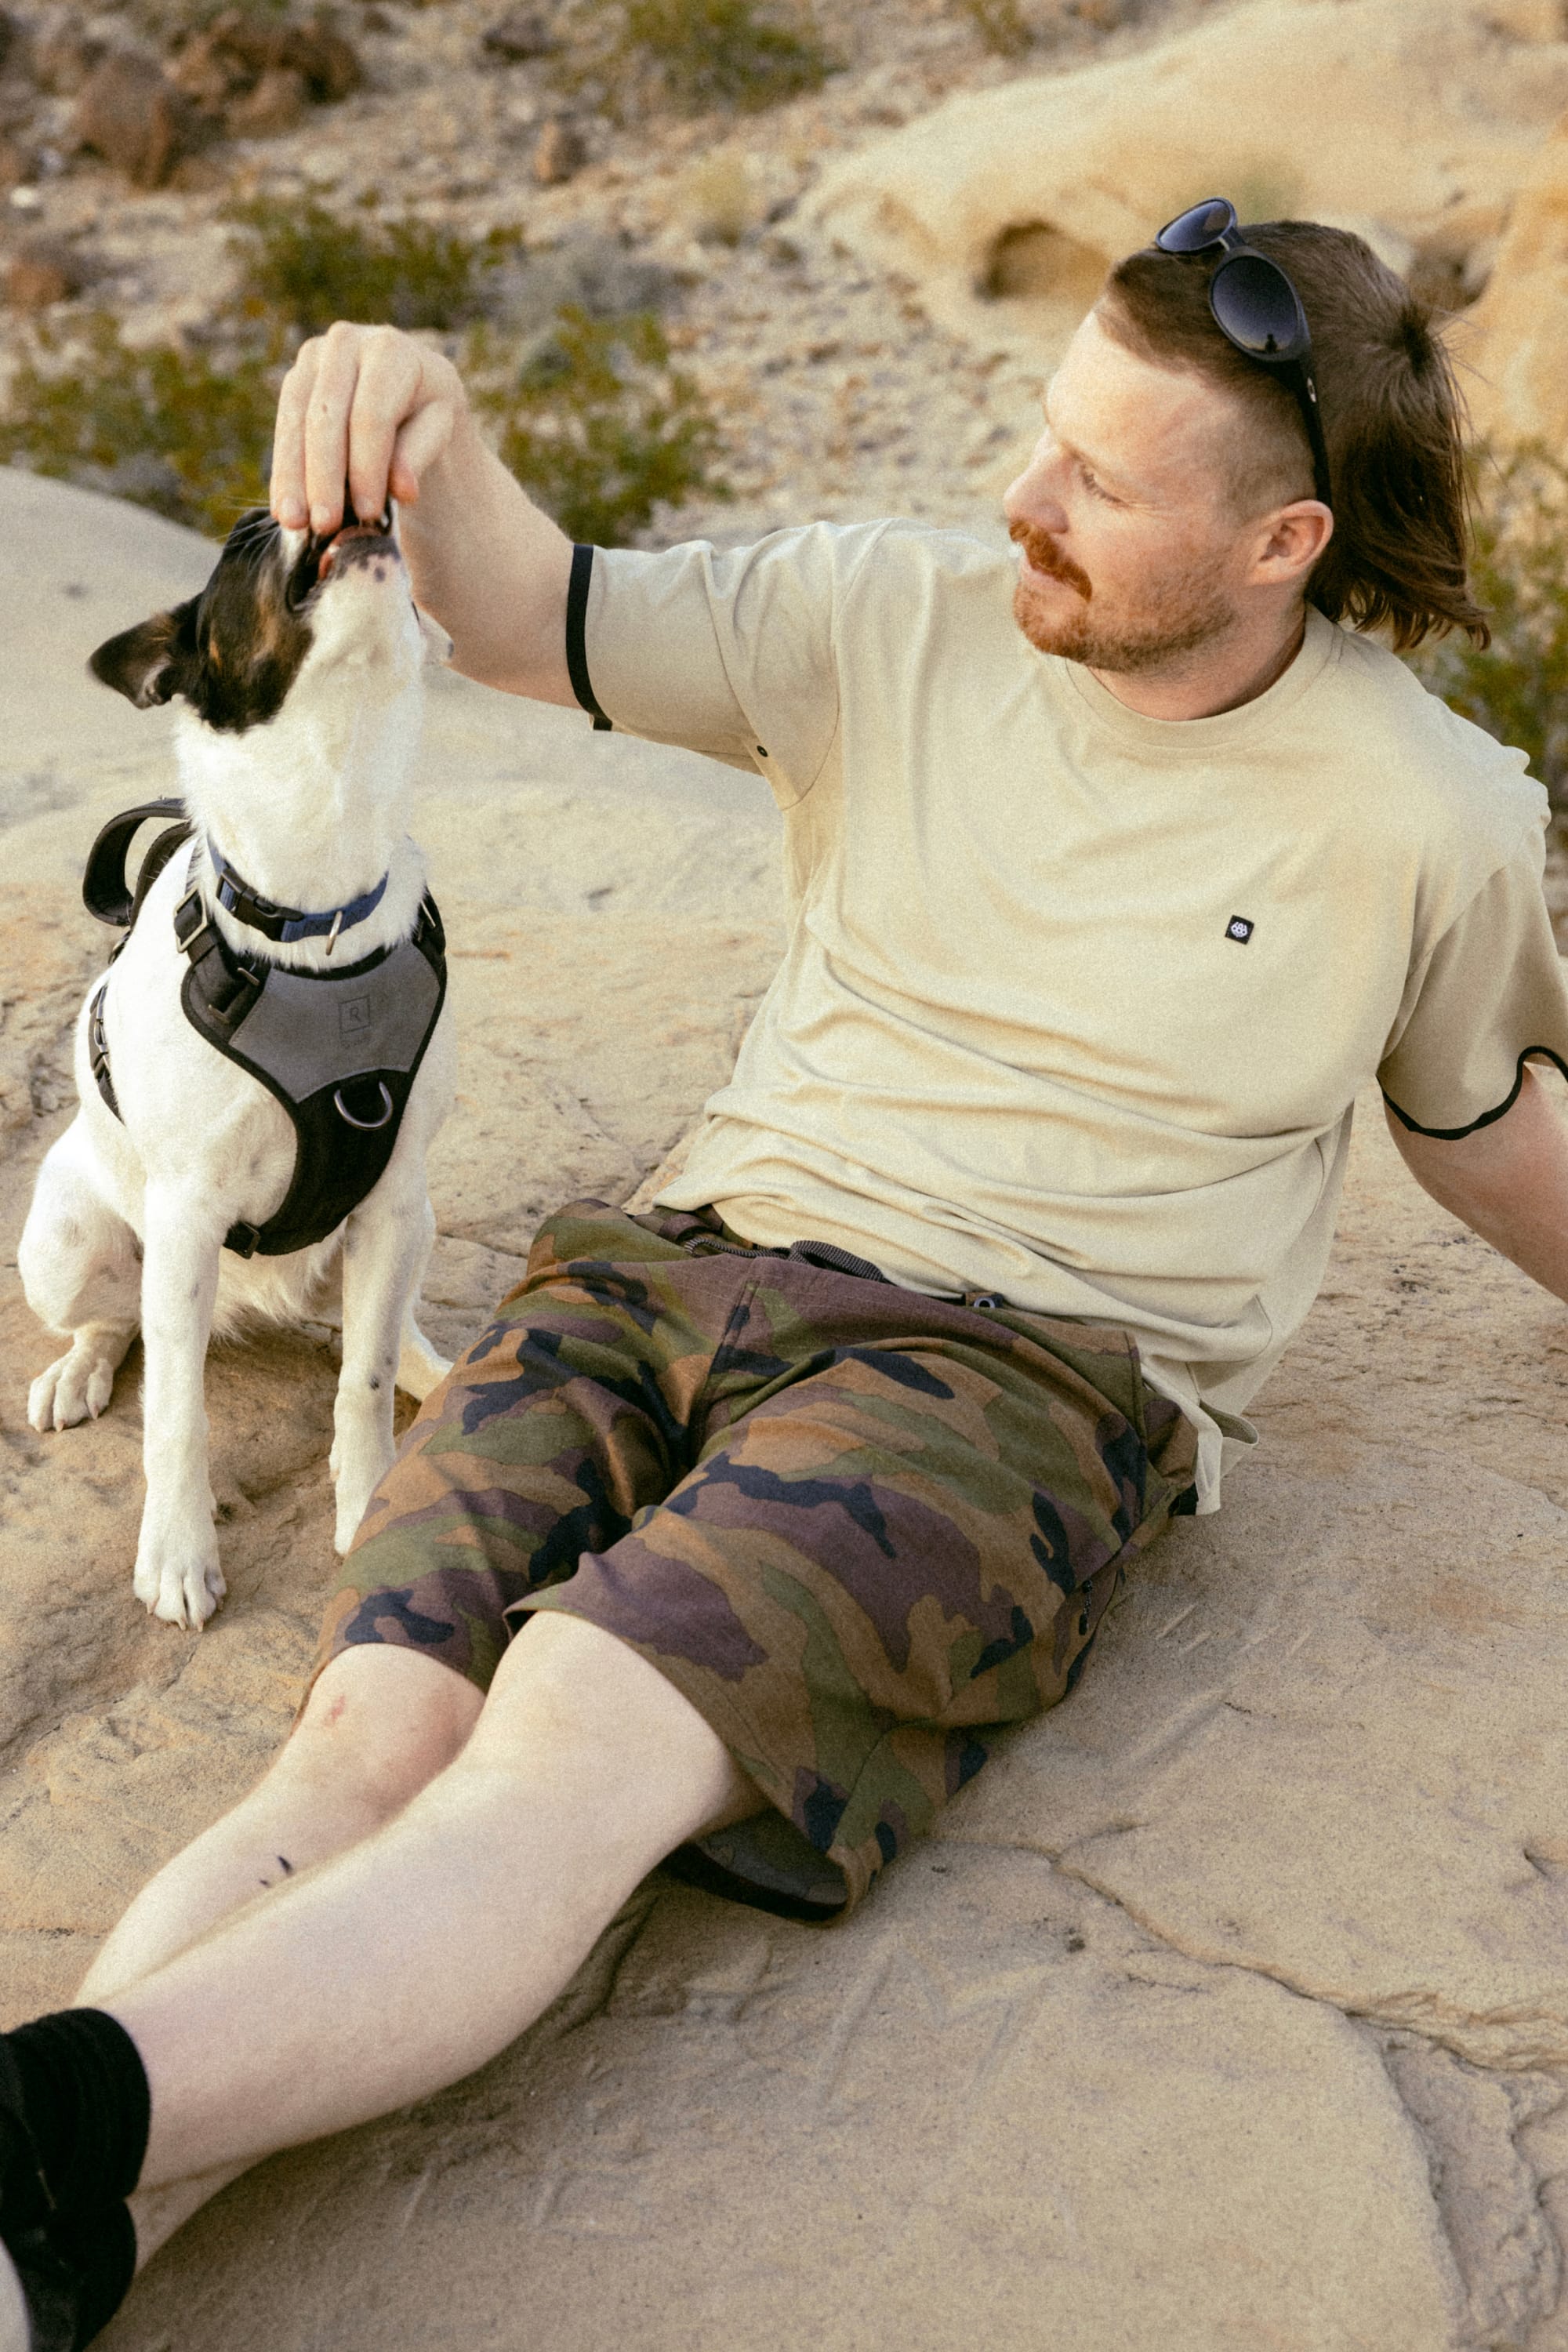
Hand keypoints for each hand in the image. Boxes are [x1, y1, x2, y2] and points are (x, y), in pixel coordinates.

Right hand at [269, 322, 467, 539]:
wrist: (405, 389)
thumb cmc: (426, 413)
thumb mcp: (436, 430)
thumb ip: (418, 454)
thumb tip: (403, 489)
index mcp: (392, 350)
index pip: (372, 415)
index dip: (367, 466)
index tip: (367, 512)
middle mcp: (347, 341)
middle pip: (327, 417)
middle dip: (325, 476)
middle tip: (325, 524)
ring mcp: (314, 356)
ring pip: (297, 421)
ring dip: (295, 477)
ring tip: (296, 522)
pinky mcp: (295, 376)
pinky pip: (283, 426)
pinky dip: (284, 470)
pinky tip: (284, 507)